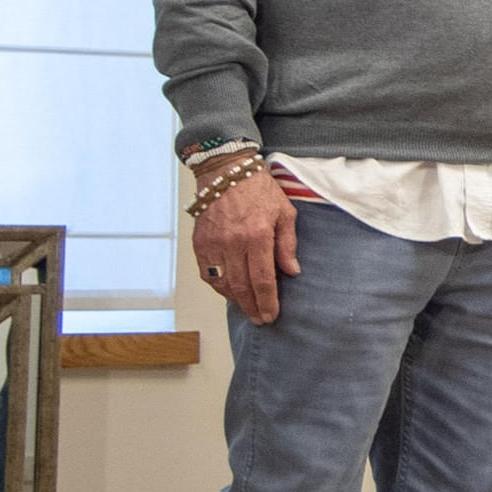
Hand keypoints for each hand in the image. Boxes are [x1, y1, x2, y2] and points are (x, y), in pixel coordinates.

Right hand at [191, 166, 298, 321]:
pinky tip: (229, 291)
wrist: (226, 172)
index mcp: (257, 236)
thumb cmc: (260, 190)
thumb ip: (287, 244)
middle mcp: (232, 243)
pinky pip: (207, 273)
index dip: (267, 301)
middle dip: (251, 307)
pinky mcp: (199, 242)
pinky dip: (218, 286)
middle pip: (241, 286)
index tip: (271, 316)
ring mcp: (213, 243)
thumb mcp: (284, 213)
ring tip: (247, 307)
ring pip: (222, 283)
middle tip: (260, 319)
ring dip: (234, 300)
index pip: (262, 279)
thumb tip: (292, 272)